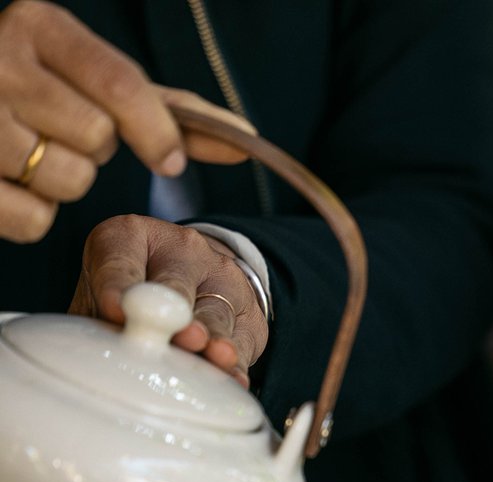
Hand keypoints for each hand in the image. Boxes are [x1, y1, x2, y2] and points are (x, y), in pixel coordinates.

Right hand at [0, 1, 250, 243]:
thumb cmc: (48, 92)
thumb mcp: (101, 85)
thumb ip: (171, 111)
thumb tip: (246, 138)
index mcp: (41, 27)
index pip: (121, 85)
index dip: (157, 131)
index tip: (170, 159)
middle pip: (96, 137)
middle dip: (95, 151)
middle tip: (66, 136)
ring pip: (66, 179)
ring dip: (64, 182)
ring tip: (36, 156)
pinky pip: (32, 220)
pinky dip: (35, 215)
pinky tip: (16, 183)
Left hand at [69, 215, 268, 386]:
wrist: (195, 280)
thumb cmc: (131, 297)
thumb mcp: (100, 296)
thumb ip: (94, 321)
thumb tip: (88, 356)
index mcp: (129, 237)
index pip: (120, 259)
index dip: (117, 286)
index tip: (113, 311)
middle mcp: (181, 249)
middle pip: (176, 283)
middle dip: (174, 310)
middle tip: (177, 333)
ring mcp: (221, 278)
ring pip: (215, 312)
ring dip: (214, 337)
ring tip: (214, 355)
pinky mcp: (250, 315)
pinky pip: (243, 342)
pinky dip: (238, 365)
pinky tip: (234, 378)